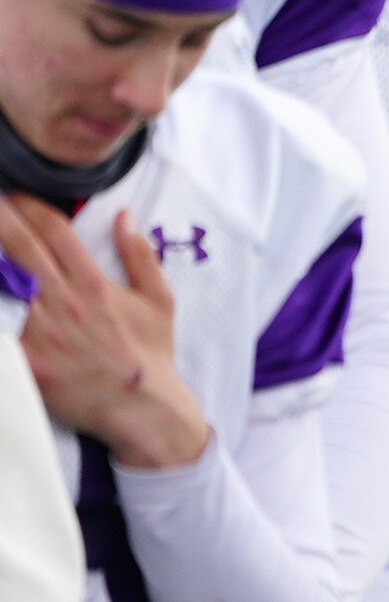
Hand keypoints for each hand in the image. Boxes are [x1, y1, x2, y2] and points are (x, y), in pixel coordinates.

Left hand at [0, 197, 208, 468]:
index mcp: (94, 283)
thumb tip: (125, 217)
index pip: (55, 230)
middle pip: (20, 245)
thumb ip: (141, 256)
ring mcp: (40, 329)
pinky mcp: (25, 356)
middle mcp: (63, 300)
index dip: (31, 206)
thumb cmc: (149, 353)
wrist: (140, 406)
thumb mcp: (159, 300)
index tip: (15, 195)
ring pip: (2, 279)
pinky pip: (0, 323)